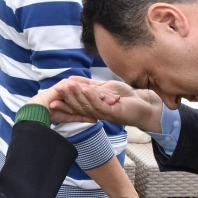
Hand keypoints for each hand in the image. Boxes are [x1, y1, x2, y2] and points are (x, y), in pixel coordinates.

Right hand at [49, 77, 163, 130]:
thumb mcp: (105, 89)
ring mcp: (103, 113)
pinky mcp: (112, 112)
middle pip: (77, 104)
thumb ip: (92, 87)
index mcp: (93, 108)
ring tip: (67, 86)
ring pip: (85, 104)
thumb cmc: (126, 98)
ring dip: (76, 95)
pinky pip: (99, 104)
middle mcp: (95, 112)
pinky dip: (91, 97)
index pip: (75, 103)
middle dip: (67, 97)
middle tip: (56, 89)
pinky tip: (86, 89)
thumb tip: (77, 84)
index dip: (64, 100)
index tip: (53, 97)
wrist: (144, 106)